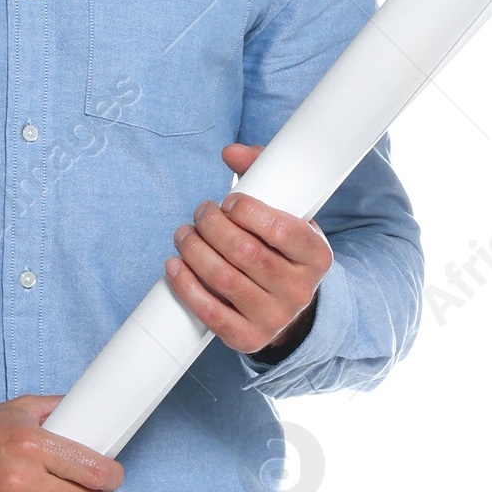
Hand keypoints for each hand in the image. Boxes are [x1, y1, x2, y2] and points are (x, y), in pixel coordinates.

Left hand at [166, 145, 331, 355]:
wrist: (288, 312)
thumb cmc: (281, 253)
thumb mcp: (286, 216)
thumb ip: (264, 175)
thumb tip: (231, 152)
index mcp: (316, 256)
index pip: (283, 230)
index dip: (248, 211)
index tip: (228, 201)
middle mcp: (300, 290)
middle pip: (246, 253)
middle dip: (213, 227)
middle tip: (200, 214)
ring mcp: (274, 318)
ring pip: (224, 280)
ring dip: (194, 252)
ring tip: (183, 235)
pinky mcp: (248, 338)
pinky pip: (211, 314)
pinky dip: (186, 287)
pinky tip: (174, 267)